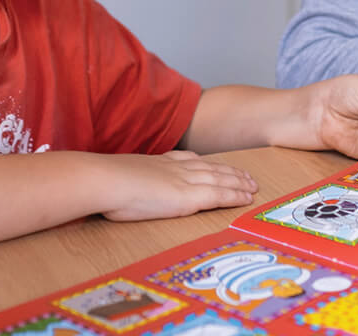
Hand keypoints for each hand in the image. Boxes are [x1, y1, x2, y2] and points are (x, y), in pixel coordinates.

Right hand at [98, 150, 257, 221]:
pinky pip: (219, 195)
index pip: (188, 159)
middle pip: (209, 167)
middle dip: (229, 171)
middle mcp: (174, 168)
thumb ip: (129, 180)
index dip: (205, 163)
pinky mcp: (188, 197)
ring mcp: (183, 180)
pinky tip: (246, 198)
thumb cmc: (105, 182)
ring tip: (252, 186)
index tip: (215, 164)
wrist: (106, 180)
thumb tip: (121, 187)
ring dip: (238, 182)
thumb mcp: (120, 175)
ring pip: (219, 179)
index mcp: (158, 162)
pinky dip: (235, 195)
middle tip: (245, 175)